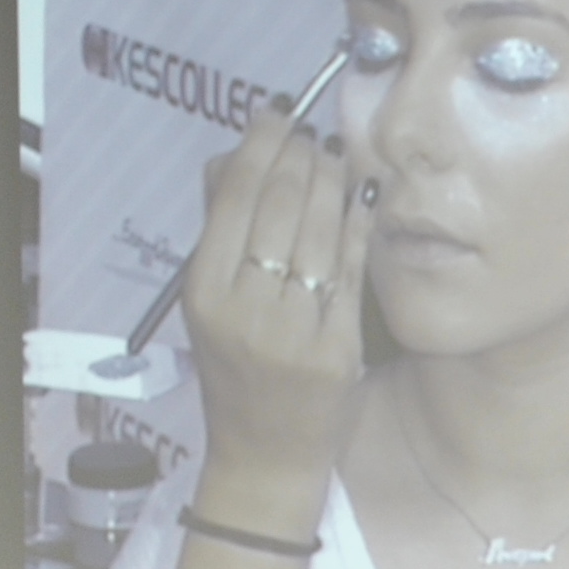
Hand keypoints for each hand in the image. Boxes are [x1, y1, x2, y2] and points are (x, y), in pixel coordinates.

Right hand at [177, 103, 370, 530]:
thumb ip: (219, 231)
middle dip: (301, 158)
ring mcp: (293, 332)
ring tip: (339, 156)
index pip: (233, 199)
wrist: (263, 451)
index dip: (259, 148)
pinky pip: (351, 275)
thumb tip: (233, 157)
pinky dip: (358, 230)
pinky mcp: (337, 351)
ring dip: (332, 184)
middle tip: (316, 131)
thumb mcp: (209, 302)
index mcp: (204, 292)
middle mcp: (244, 309)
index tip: (277, 116)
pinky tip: (365, 200)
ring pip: (318, 236)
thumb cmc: (236, 368)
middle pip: (278, 209)